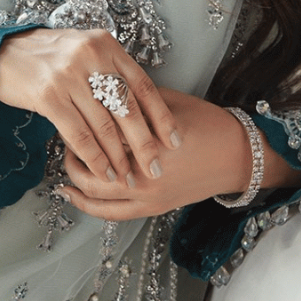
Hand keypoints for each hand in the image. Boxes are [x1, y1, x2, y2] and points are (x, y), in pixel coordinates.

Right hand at [0, 27, 179, 185]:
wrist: (2, 51)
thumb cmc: (47, 55)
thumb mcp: (84, 51)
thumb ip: (110, 69)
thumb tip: (139, 105)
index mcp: (105, 46)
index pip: (142, 85)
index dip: (161, 116)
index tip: (174, 140)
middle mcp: (91, 58)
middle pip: (127, 108)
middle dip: (144, 144)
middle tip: (156, 167)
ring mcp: (69, 76)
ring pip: (104, 125)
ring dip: (119, 157)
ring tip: (128, 176)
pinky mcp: (48, 96)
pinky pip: (78, 134)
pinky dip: (94, 157)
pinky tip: (103, 171)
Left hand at [58, 89, 250, 219]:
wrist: (237, 157)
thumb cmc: (207, 124)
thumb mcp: (169, 102)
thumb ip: (134, 99)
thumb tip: (100, 87)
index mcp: (148, 141)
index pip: (100, 131)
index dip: (81, 117)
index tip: (69, 104)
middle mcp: (144, 174)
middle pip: (91, 164)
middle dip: (72, 148)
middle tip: (63, 130)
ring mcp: (147, 197)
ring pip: (94, 193)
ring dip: (74, 176)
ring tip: (64, 158)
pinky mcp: (152, 209)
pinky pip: (109, 214)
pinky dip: (85, 205)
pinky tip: (69, 192)